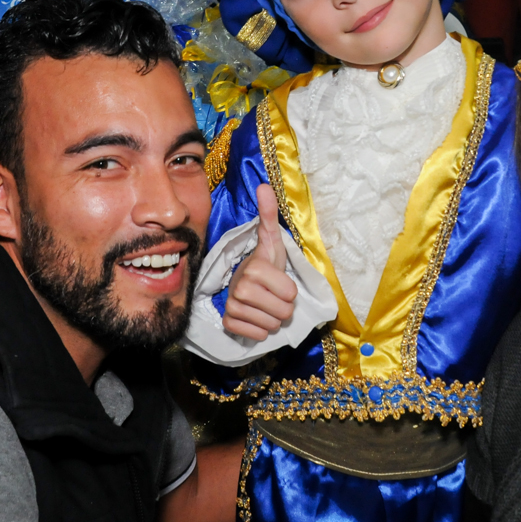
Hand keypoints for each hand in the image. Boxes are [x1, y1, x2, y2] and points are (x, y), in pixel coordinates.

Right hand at [222, 184, 297, 339]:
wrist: (243, 282)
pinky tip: (254, 315)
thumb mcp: (272, 240)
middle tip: (272, 294)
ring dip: (272, 317)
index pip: (291, 296)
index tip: (279, 281)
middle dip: (283, 306)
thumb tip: (264, 185)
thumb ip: (270, 215)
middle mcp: (240, 290)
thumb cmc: (264, 263)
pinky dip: (260, 329)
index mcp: (256, 269)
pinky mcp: (229, 324)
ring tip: (264, 303)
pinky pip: (257, 336)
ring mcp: (232, 308)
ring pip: (272, 326)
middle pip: (284, 314)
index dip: (290, 290)